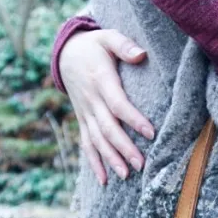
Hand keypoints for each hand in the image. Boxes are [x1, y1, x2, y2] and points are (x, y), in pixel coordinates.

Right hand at [59, 27, 154, 183]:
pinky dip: (94, 163)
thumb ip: (124, 45)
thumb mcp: (108, 37)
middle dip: (124, 148)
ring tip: (126, 175)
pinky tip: (104, 181)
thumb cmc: (94, 46)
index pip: (118, 104)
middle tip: (141, 164)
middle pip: (108, 128)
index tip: (150, 132)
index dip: (133, 119)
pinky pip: (86, 144)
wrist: (66, 53)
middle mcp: (91, 100)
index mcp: (100, 81)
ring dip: (111, 159)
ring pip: (97, 140)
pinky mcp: (82, 121)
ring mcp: (85, 113)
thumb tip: (141, 55)